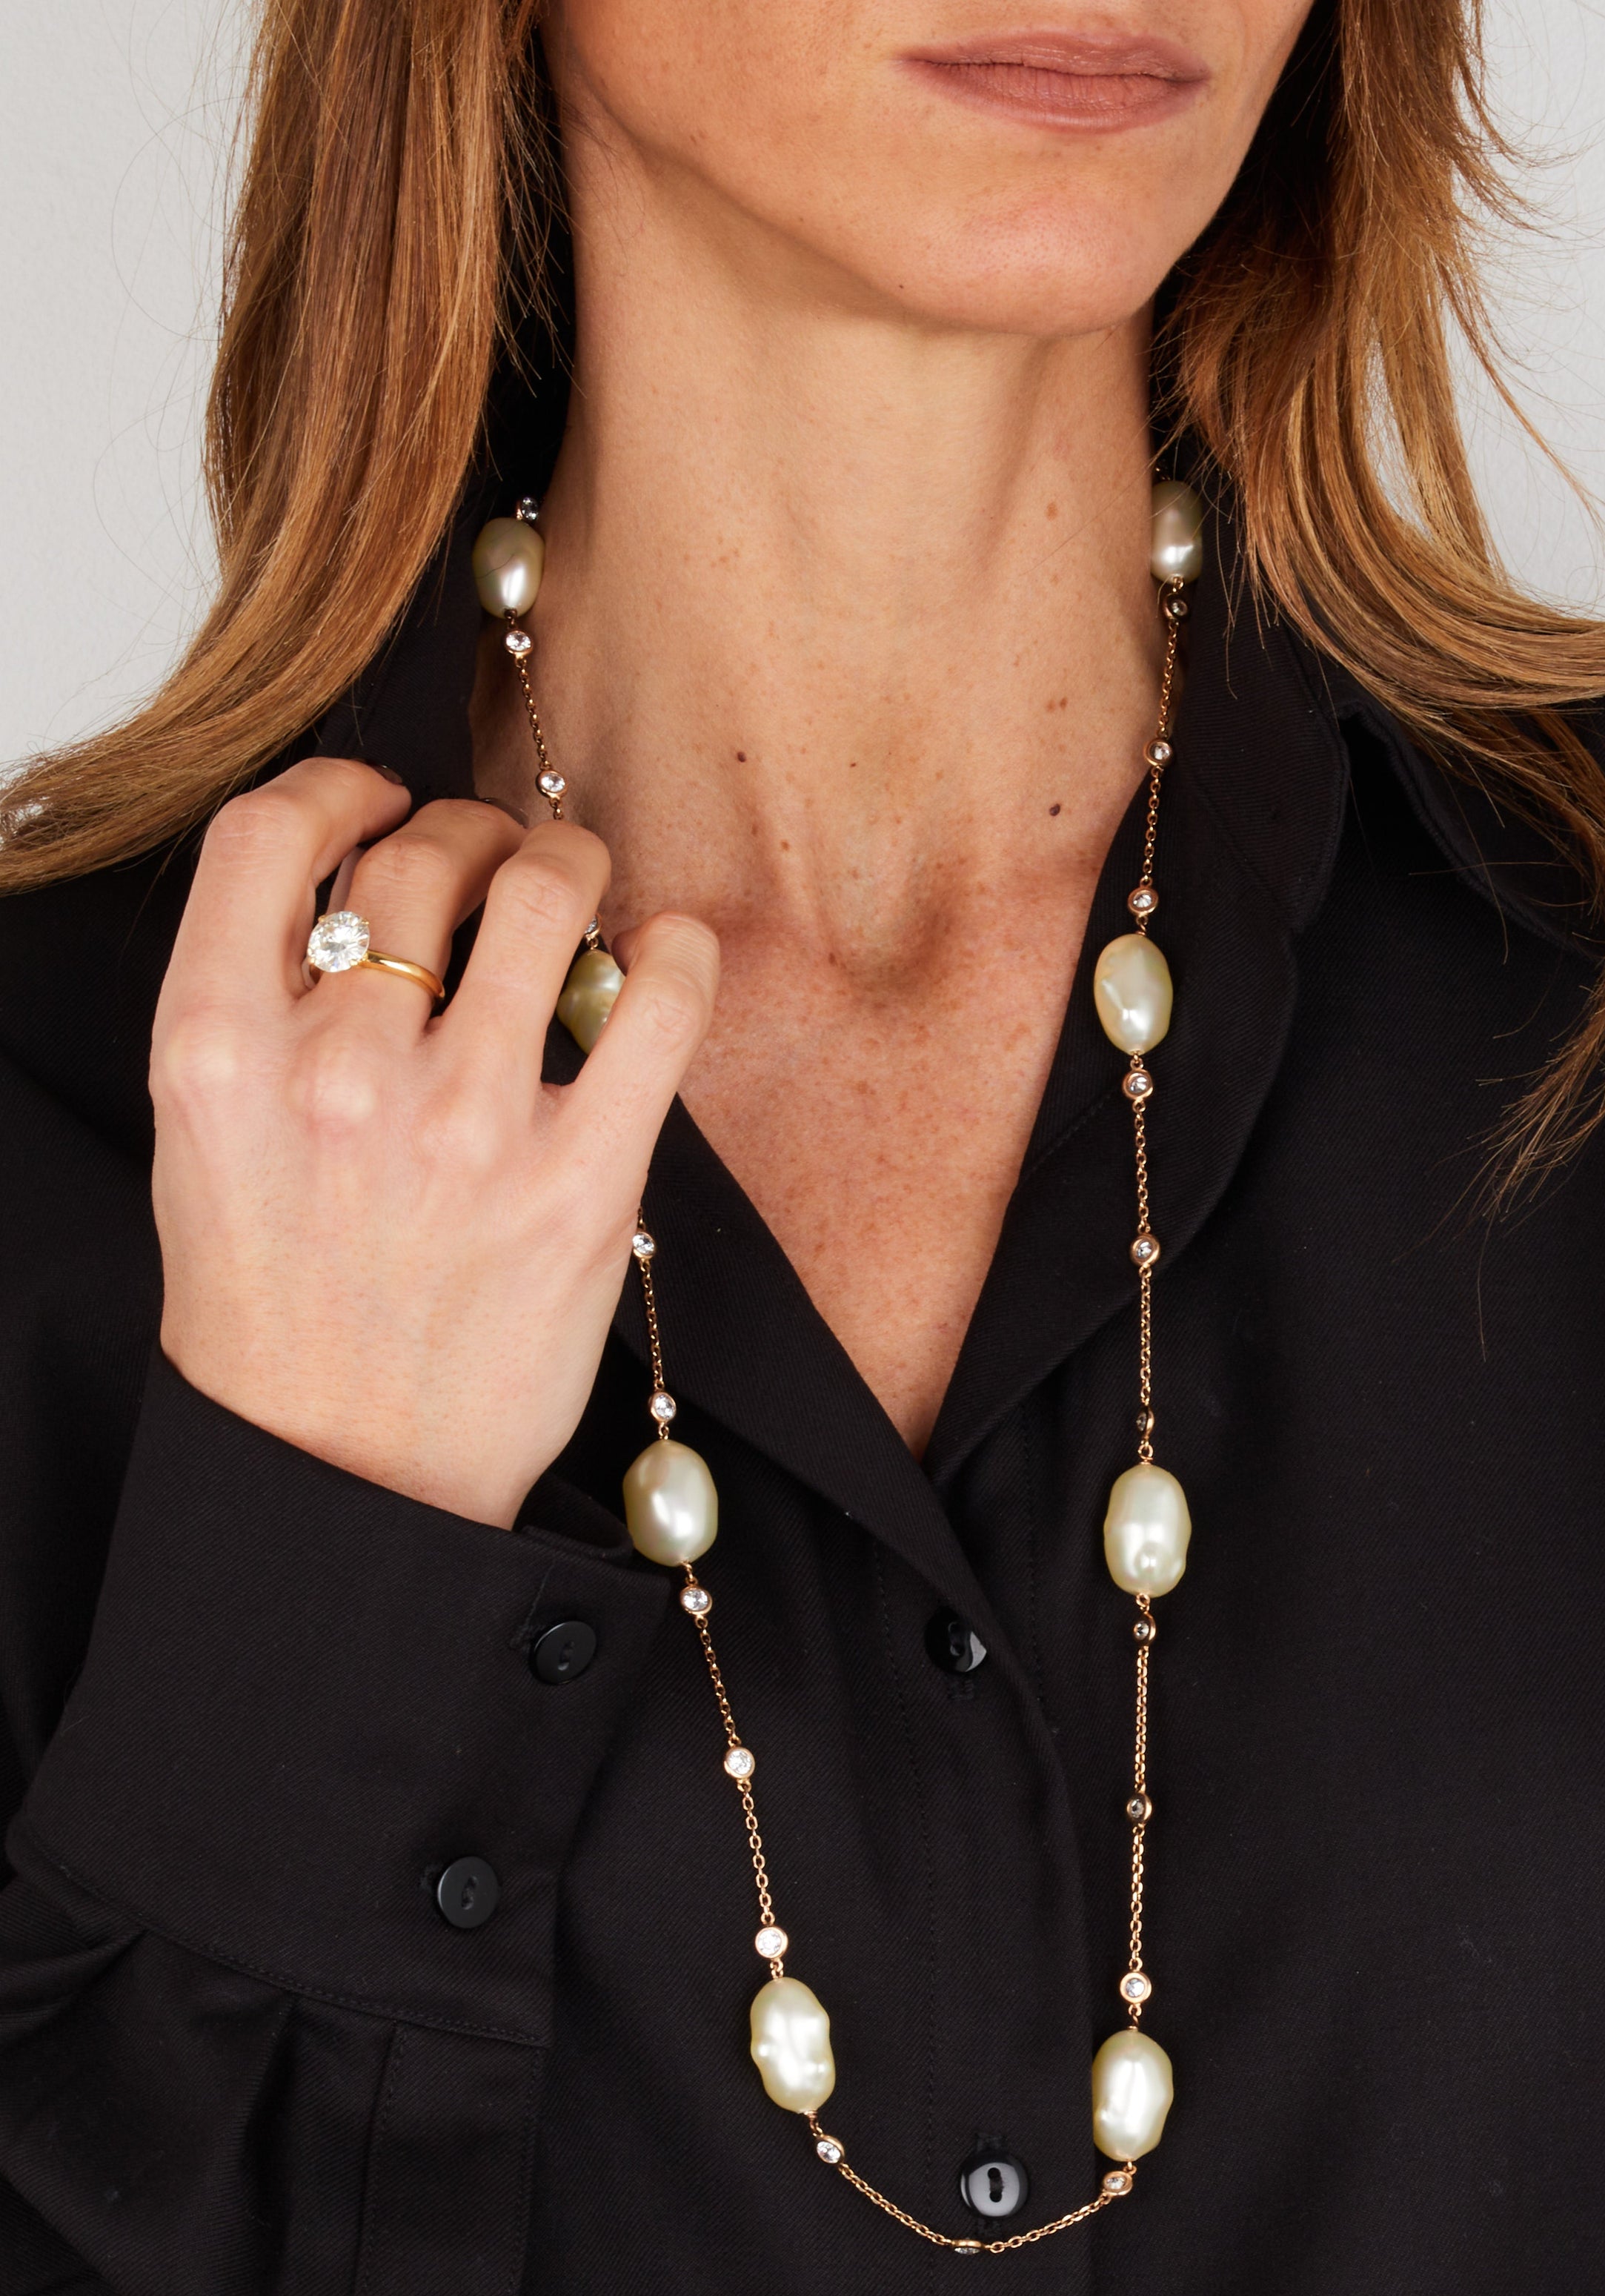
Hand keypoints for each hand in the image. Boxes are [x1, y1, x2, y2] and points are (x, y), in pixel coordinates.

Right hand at [151, 759, 718, 1526]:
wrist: (346, 1472)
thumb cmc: (277, 1309)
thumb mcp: (205, 1145)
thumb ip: (259, 1010)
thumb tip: (368, 882)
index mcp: (216, 1054)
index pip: (268, 838)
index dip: (338, 791)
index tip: (381, 803)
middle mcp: (335, 1074)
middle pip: (417, 856)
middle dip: (468, 833)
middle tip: (495, 862)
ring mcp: (465, 1126)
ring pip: (542, 894)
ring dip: (569, 863)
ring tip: (576, 885)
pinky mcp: (582, 1184)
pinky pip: (659, 1003)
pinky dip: (677, 950)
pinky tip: (667, 950)